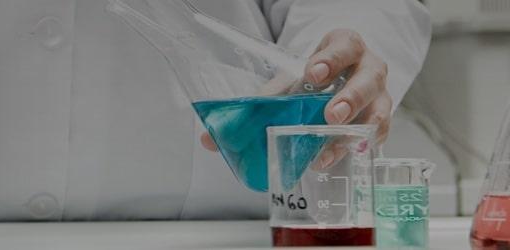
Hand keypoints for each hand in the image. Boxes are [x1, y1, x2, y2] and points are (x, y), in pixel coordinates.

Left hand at [200, 29, 391, 157]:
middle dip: (351, 97)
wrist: (333, 87)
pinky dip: (359, 147)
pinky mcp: (380, 121)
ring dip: (356, 129)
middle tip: (331, 115)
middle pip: (368, 78)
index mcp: (345, 48)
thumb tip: (210, 138)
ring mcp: (380, 95)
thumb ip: (255, 104)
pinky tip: (340, 157)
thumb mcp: (286, 85)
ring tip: (332, 146)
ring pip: (379, 109)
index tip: (312, 73)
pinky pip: (378, 135)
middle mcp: (368, 69)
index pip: (344, 46)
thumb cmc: (311, 83)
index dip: (331, 58)